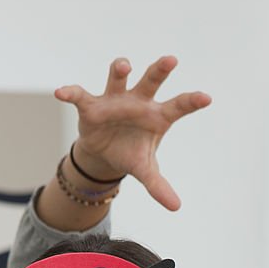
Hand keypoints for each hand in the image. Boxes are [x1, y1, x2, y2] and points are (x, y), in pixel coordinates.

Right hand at [56, 55, 211, 209]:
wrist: (105, 153)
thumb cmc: (131, 153)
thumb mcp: (145, 170)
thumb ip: (159, 186)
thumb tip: (176, 207)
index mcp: (156, 116)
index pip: (177, 107)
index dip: (191, 102)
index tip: (206, 98)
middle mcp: (137, 102)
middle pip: (150, 82)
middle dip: (159, 71)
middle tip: (171, 60)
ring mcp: (114, 100)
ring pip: (117, 79)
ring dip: (120, 70)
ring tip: (124, 66)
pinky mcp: (91, 105)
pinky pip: (80, 95)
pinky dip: (71, 92)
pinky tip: (61, 93)